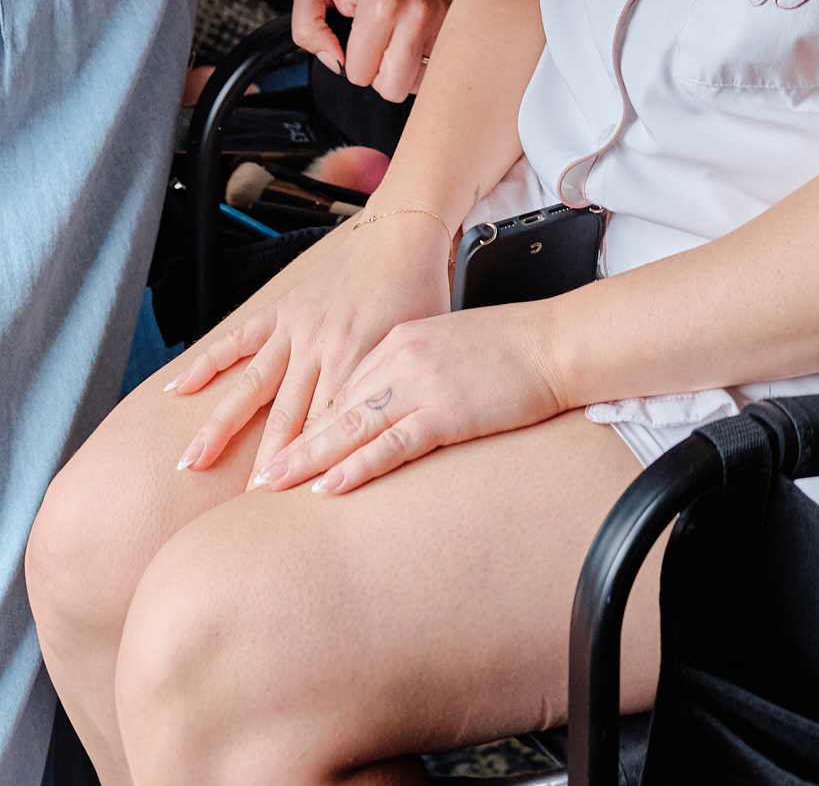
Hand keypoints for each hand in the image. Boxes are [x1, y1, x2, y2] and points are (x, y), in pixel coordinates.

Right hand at [168, 212, 452, 483]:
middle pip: (285, 418)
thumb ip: (395, 392)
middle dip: (265, 465)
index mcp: (357, 358)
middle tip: (243, 508)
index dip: (308, 470)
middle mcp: (320, 346)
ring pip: (251, 385)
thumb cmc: (421, 293)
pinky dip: (207, 362)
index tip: (285, 510)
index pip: (327, 428)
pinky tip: (178, 389)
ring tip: (191, 462)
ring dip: (220, 425)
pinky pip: (238, 338)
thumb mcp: (419, 345)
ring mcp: (295, 327)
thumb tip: (388, 444)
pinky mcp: (281, 308)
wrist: (401, 234)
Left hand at [249, 302, 563, 495]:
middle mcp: (400, 356)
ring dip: (308, 459)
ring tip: (272, 486)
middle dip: (292, 444)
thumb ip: (412, 371)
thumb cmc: (510, 348)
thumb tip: (386, 406)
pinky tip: (329, 487)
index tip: (280, 448)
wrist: (556, 341)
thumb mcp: (447, 347)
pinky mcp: (445, 410)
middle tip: (256, 476)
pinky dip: (356, 467)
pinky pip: (391, 444)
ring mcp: (421, 383)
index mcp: (399, 339)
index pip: (341, 387)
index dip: (307, 422)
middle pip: (333, 407)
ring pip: (350, 427)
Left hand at [290, 0, 458, 101]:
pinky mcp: (459, 18)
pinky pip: (441, 65)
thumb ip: (307, 28)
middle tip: (377, 42)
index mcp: (381, 6)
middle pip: (394, 88)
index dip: (352, 62)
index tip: (357, 37)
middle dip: (380, 73)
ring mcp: (444, 16)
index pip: (360, 76)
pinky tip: (416, 36)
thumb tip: (335, 62)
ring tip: (398, 36)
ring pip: (420, 81)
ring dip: (406, 68)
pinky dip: (426, 59)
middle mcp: (418, 12)